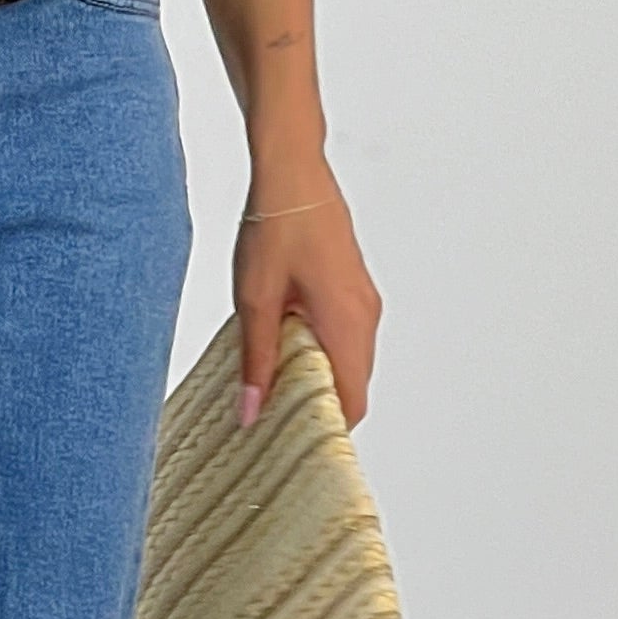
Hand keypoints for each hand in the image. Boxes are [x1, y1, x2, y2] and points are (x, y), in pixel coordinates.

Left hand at [233, 155, 379, 430]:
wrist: (292, 174)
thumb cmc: (274, 230)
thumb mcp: (254, 301)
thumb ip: (257, 360)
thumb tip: (252, 412)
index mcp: (346, 325)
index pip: (351, 401)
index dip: (326, 428)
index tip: (293, 444)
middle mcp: (365, 317)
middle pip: (353, 385)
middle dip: (317, 406)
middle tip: (272, 419)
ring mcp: (364, 302)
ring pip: (349, 361)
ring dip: (317, 377)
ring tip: (272, 383)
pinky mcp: (355, 289)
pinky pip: (346, 337)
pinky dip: (321, 352)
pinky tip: (283, 346)